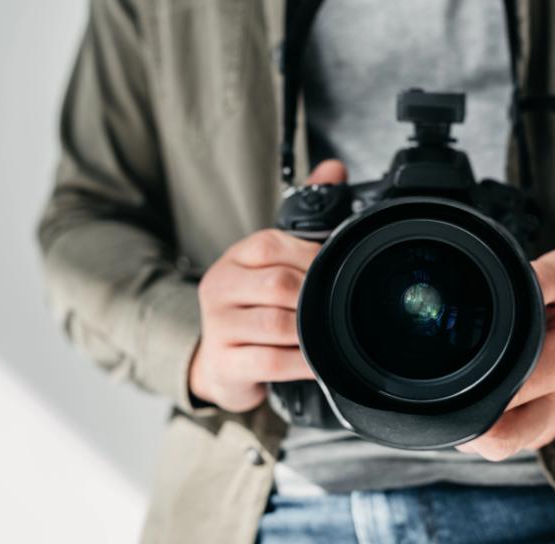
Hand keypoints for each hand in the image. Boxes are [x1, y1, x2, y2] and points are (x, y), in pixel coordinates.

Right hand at [189, 160, 347, 410]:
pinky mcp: (226, 364)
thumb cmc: (254, 309)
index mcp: (234, 258)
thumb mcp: (274, 263)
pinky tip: (317, 362)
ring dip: (311, 332)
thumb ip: (306, 219)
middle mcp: (220, 288)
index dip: (310, 258)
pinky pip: (271, 362)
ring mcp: (218, 327)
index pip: (270, 245)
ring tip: (329, 335)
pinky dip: (302, 362)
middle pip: (277, 285)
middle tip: (335, 307)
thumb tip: (334, 168)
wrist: (222, 364)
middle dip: (314, 298)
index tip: (332, 272)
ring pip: (276, 325)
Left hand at [457, 249, 554, 460]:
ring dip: (473, 424)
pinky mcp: (541, 435)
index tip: (459, 361)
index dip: (478, 381)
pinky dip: (484, 425)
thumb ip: (544, 276)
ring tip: (470, 386)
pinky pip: (503, 442)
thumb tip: (513, 279)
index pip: (512, 388)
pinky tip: (484, 394)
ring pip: (497, 448)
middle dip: (467, 419)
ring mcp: (550, 427)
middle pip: (500, 439)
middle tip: (450, 384)